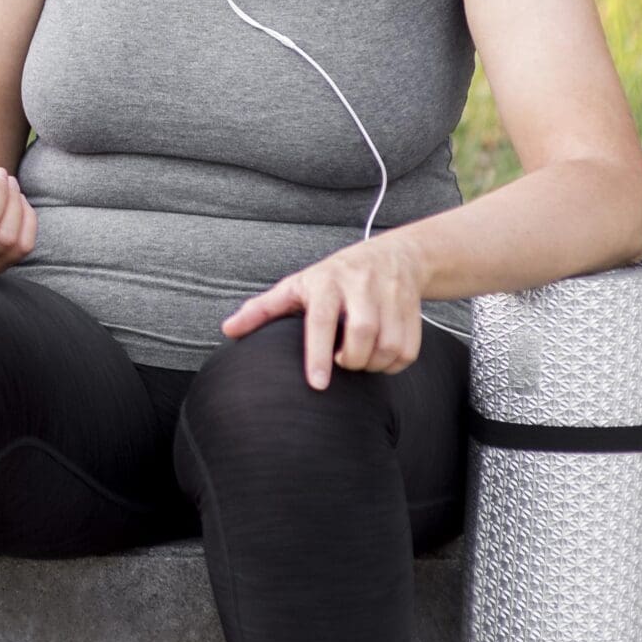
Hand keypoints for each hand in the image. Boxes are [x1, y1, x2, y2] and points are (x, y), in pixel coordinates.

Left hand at [222, 240, 426, 388]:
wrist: (395, 256)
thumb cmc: (333, 277)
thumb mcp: (296, 285)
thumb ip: (263, 309)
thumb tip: (228, 330)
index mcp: (327, 281)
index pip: (322, 320)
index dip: (318, 354)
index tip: (317, 385)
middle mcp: (361, 287)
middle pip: (361, 334)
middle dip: (351, 360)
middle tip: (341, 361)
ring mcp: (391, 298)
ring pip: (388, 346)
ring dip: (372, 364)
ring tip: (358, 359)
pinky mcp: (414, 311)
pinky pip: (407, 352)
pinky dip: (393, 365)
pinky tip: (379, 357)